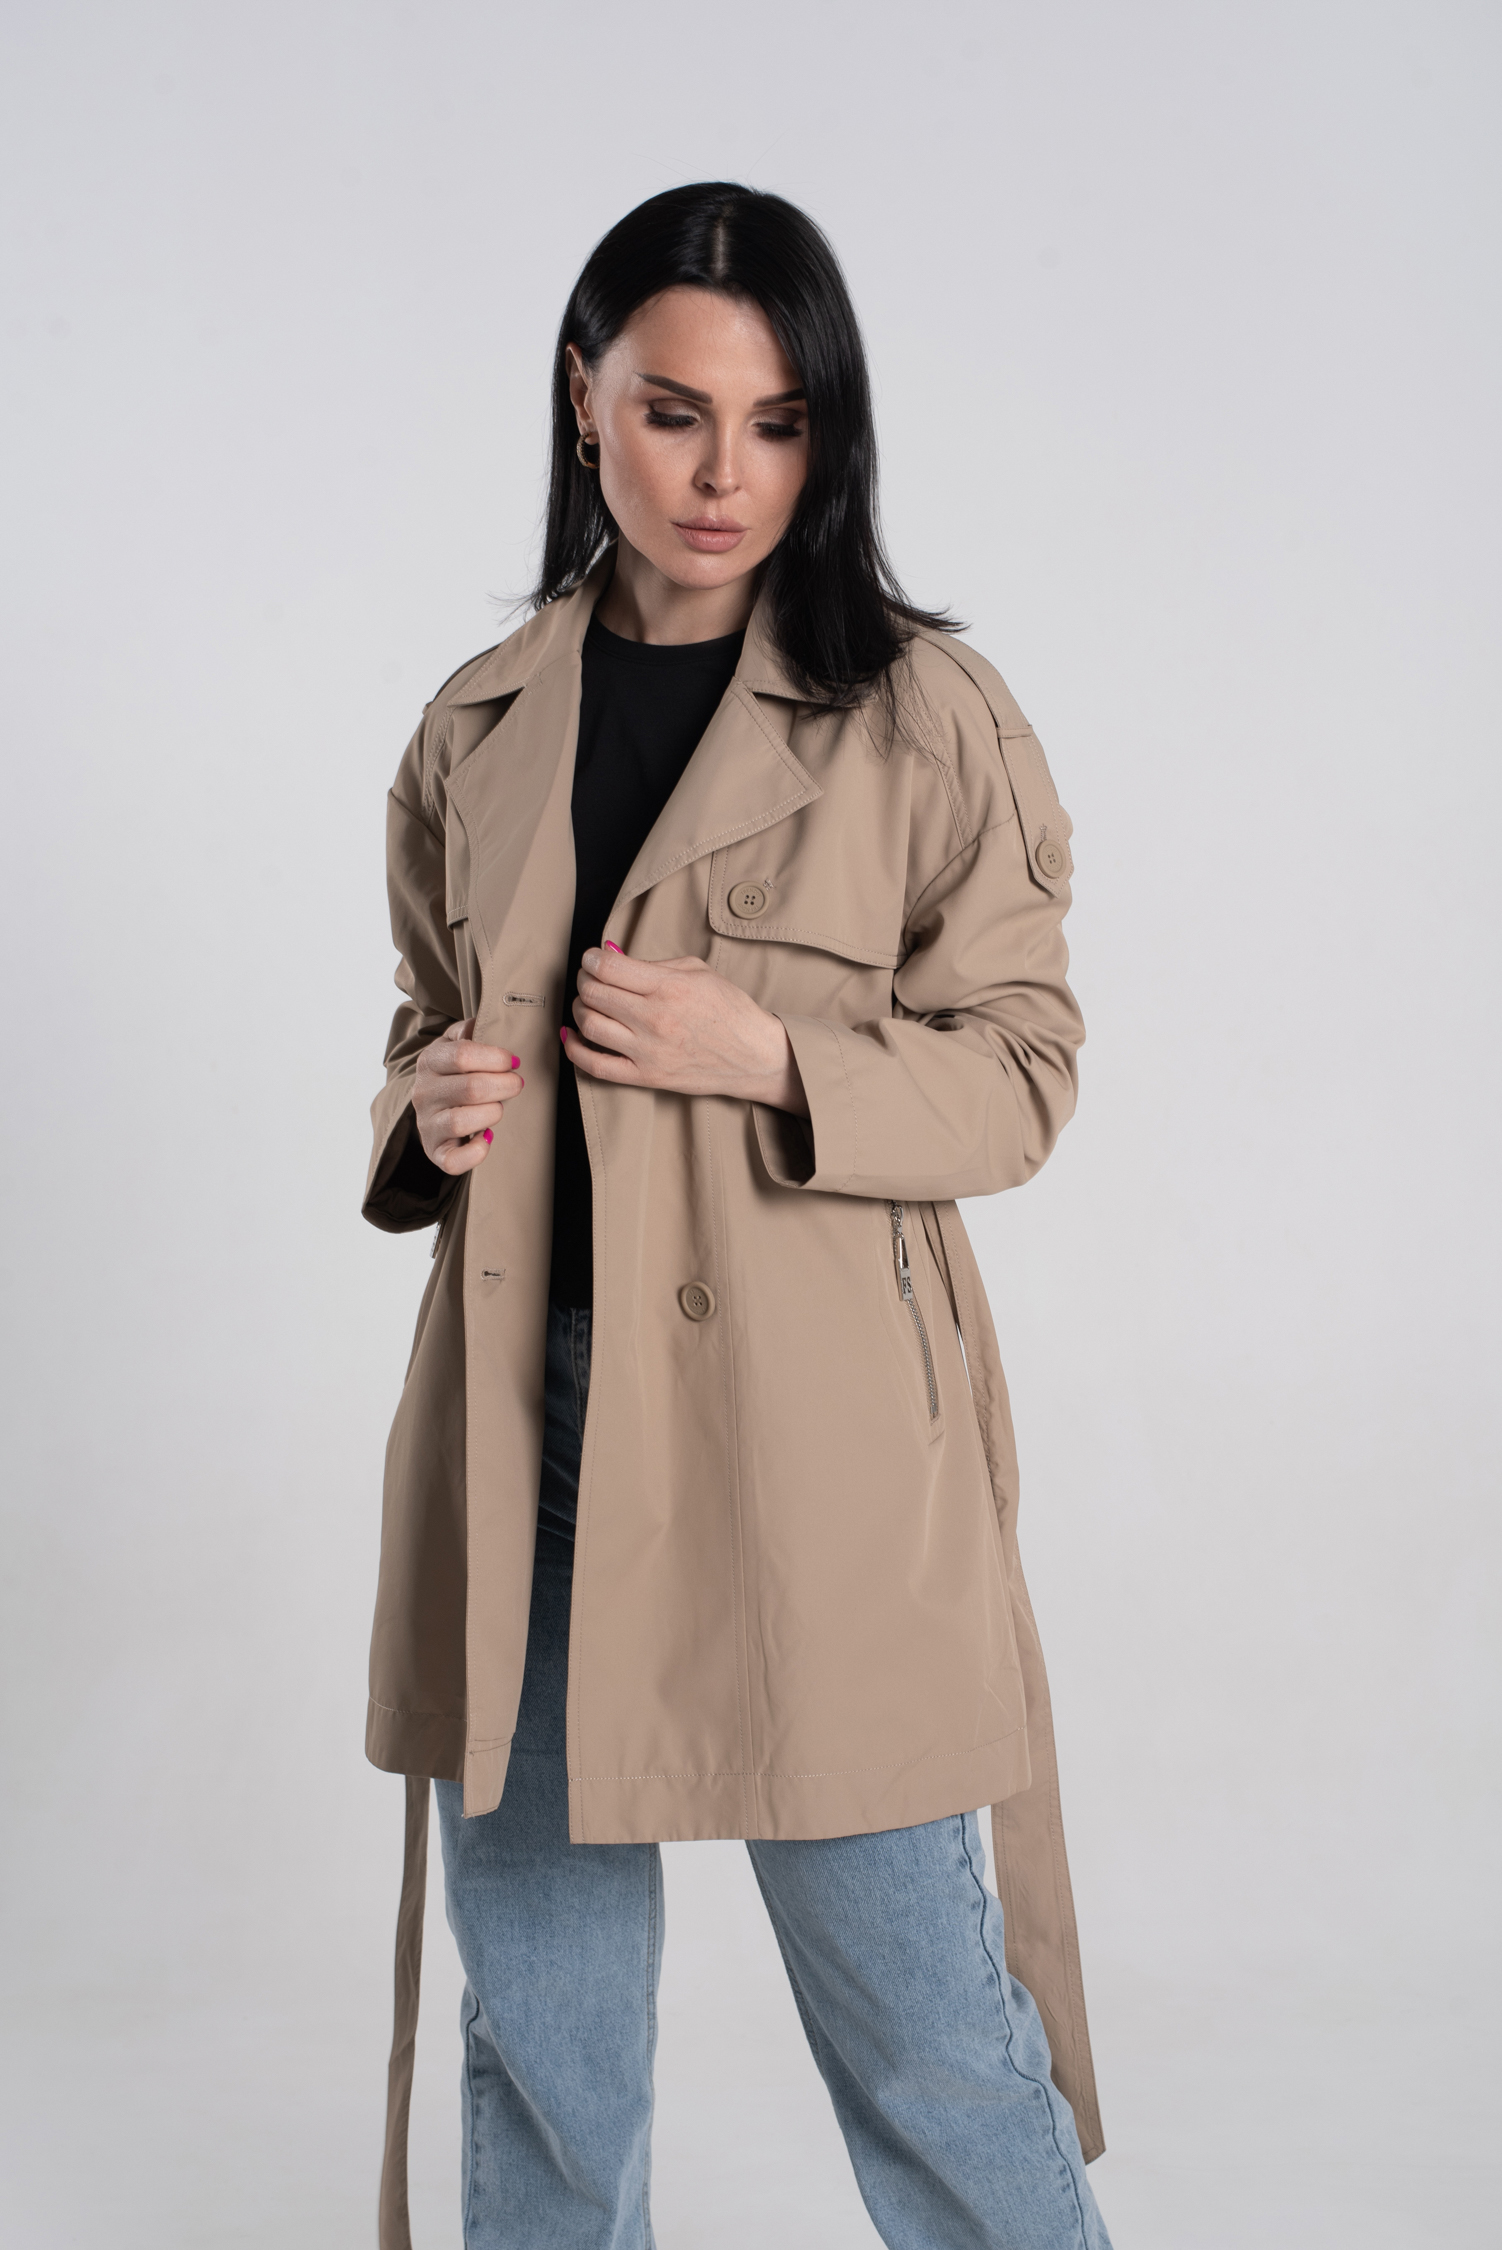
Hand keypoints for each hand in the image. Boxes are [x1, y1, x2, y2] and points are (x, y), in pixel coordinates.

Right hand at [413, 1019, 524, 1173]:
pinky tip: (488, 1138)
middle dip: (504, 1085)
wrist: (433, 1107)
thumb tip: (482, 1025)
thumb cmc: (453, 1072)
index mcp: (430, 1061)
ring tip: (498, 1108)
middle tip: (516, 1084)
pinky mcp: (436, 1152)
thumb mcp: (455, 1043)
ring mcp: (427, 1124)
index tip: (513, 1061)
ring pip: (462, 1121)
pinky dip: (476, 1151)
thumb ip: (469, 1029)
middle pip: (471, 1088)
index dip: (496, 1058)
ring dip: (492, 1113)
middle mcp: (423, 1093)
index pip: (463, 1055)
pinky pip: (454, 1160)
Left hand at [563, 945, 809, 1114]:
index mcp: (669, 987)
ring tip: (587, 1003)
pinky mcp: (646, 1077)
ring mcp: (648, 1051)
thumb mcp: (697, 971)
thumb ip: (653, 963)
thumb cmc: (729, 1010)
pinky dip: (575, 1049)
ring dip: (579, 1008)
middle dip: (584, 980)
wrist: (754, 1056)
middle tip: (590, 978)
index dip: (591, 959)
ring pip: (589, 1024)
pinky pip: (596, 1066)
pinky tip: (571, 1036)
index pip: (608, 967)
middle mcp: (655, 1018)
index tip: (592, 959)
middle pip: (593, 993)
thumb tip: (612, 956)